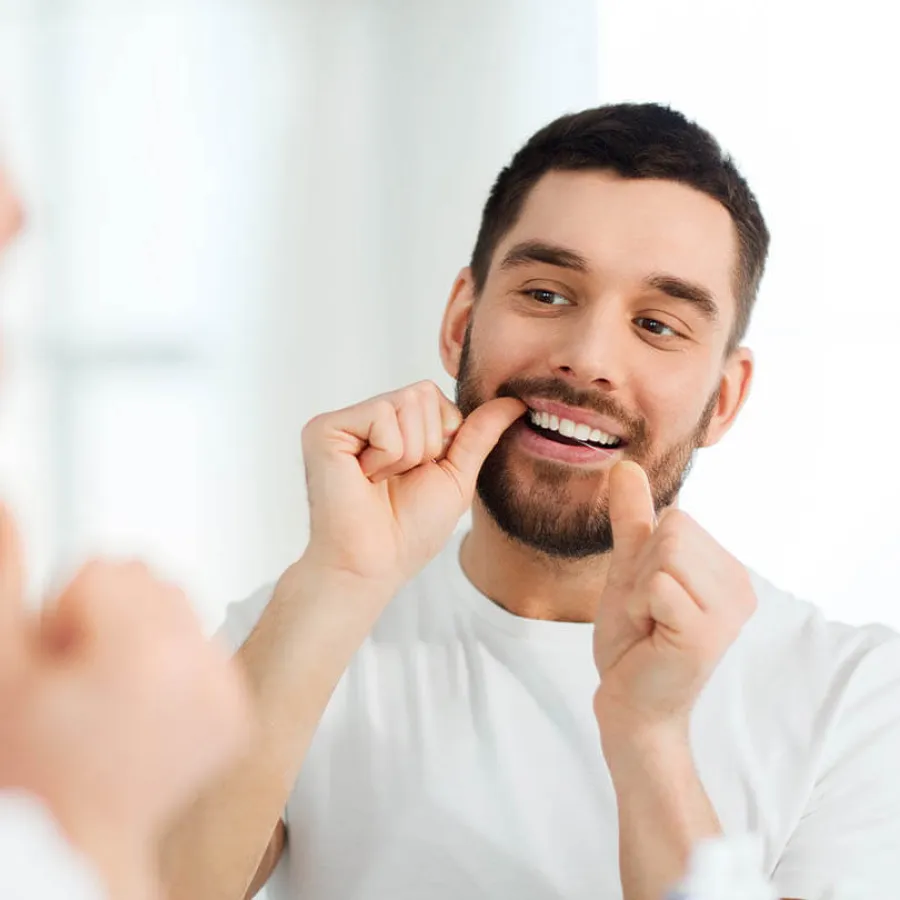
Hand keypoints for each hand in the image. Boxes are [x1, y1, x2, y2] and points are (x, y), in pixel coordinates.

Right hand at [0, 507, 249, 895]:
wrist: (78, 837)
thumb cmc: (39, 771)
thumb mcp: (6, 667)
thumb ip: (10, 579)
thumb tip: (12, 504)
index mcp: (151, 656)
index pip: (110, 570)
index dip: (66, 613)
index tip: (61, 661)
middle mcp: (204, 672)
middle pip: (152, 583)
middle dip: (106, 619)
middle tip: (82, 681)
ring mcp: (227, 694)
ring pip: (180, 610)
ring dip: (139, 638)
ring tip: (109, 697)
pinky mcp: (238, 712)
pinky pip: (205, 645)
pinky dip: (173, 664)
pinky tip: (140, 707)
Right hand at [300, 380, 524, 590]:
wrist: (375, 564)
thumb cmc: (410, 529)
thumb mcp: (457, 475)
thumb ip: (480, 433)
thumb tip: (516, 400)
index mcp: (392, 426)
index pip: (435, 396)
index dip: (442, 439)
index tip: (417, 475)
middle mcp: (365, 418)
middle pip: (423, 393)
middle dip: (426, 445)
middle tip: (397, 480)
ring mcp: (343, 421)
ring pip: (406, 403)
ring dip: (408, 454)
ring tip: (380, 481)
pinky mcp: (324, 428)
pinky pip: (382, 415)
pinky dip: (387, 455)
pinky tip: (364, 478)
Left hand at [592, 461, 755, 734]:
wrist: (629, 702)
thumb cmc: (634, 640)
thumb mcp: (630, 567)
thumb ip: (633, 518)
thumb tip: (624, 464)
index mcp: (729, 570)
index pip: (676, 517)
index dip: (646, 555)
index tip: (651, 597)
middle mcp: (740, 587)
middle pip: (673, 528)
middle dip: (642, 570)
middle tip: (648, 614)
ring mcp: (728, 612)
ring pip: (665, 552)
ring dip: (639, 589)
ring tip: (651, 624)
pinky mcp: (705, 634)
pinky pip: (657, 583)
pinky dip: (638, 607)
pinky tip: (652, 638)